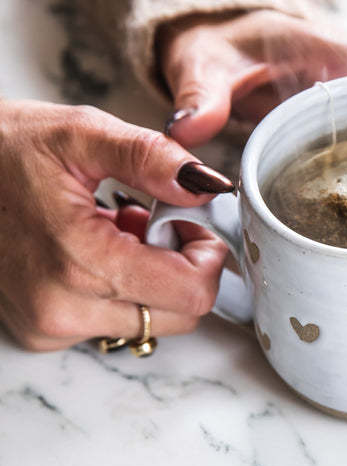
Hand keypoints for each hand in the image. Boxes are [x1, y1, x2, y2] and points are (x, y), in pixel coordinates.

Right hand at [0, 100, 230, 350]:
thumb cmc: (0, 149)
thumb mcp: (80, 133)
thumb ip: (151, 158)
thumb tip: (206, 185)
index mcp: (80, 261)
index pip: (191, 294)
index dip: (207, 254)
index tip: (190, 220)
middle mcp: (63, 309)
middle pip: (178, 315)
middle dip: (182, 266)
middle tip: (154, 218)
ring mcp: (48, 327)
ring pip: (148, 322)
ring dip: (152, 278)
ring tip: (116, 227)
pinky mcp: (39, 332)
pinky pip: (110, 323)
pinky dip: (119, 289)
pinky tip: (92, 248)